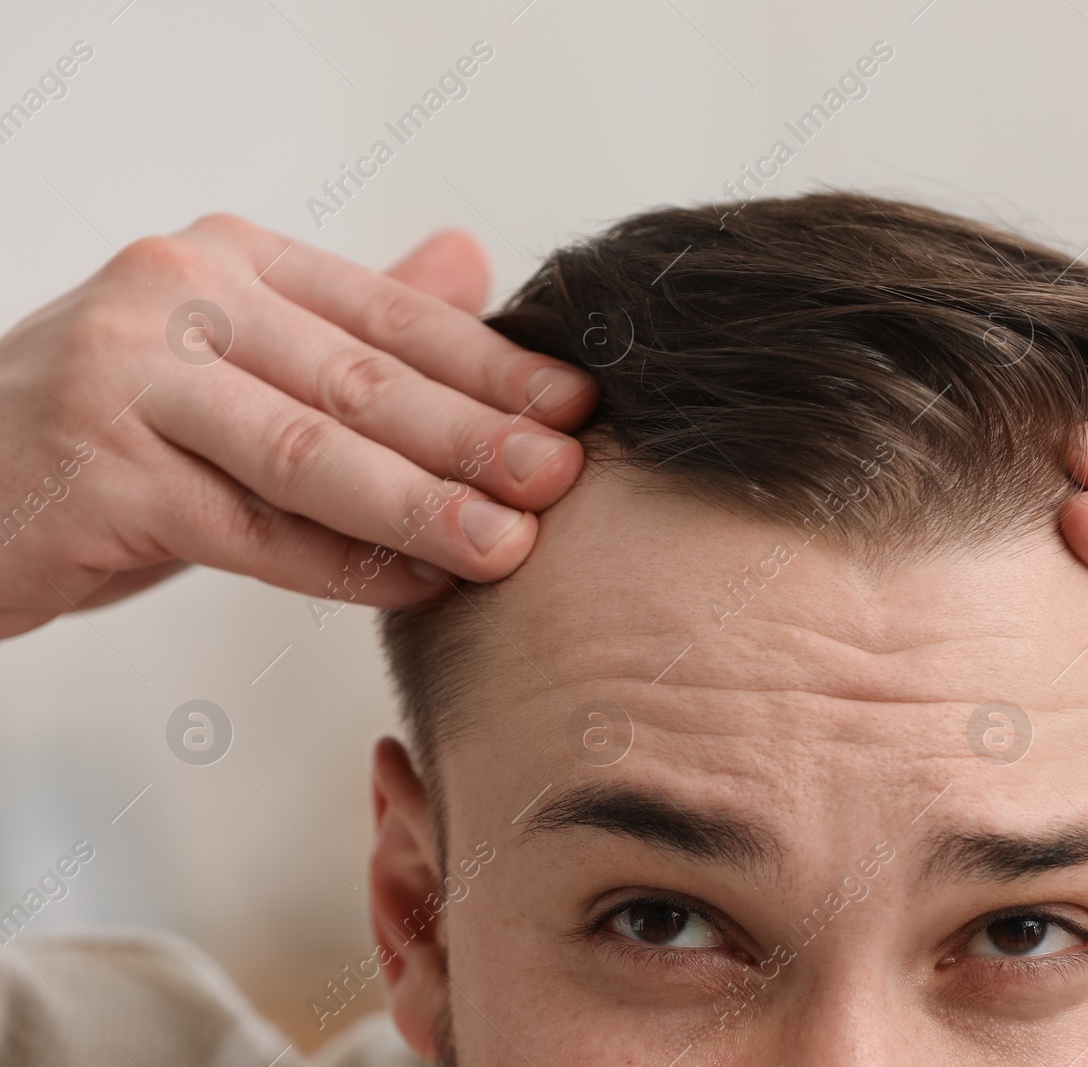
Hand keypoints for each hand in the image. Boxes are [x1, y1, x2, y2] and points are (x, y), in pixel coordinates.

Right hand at [0, 214, 594, 637]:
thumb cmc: (117, 426)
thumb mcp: (238, 360)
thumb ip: (350, 322)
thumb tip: (472, 261)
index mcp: (230, 264)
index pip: (389, 316)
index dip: (492, 365)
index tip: (578, 406)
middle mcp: (179, 300)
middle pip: (362, 380)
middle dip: (477, 436)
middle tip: (564, 477)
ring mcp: (128, 381)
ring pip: (310, 453)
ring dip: (422, 507)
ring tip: (509, 544)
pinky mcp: (95, 474)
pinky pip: (248, 531)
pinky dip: (341, 566)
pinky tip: (416, 587)